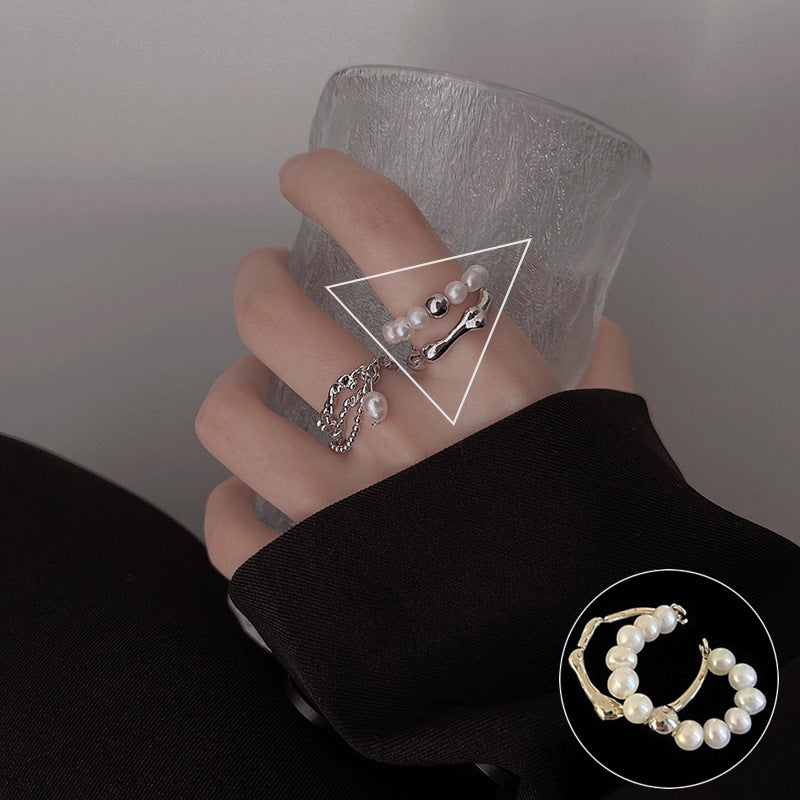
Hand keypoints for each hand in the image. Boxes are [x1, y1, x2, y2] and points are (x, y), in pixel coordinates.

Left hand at [196, 148, 634, 577]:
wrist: (596, 666)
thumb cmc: (608, 545)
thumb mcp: (610, 436)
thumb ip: (597, 371)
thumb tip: (592, 333)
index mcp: (487, 379)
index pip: (391, 238)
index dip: (334, 185)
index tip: (305, 173)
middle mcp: (408, 432)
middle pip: (276, 320)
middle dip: (253, 283)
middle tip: (265, 281)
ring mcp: (352, 510)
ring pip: (230, 420)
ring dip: (227, 390)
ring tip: (245, 384)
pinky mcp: (320, 581)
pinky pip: (231, 534)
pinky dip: (228, 509)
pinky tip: (248, 499)